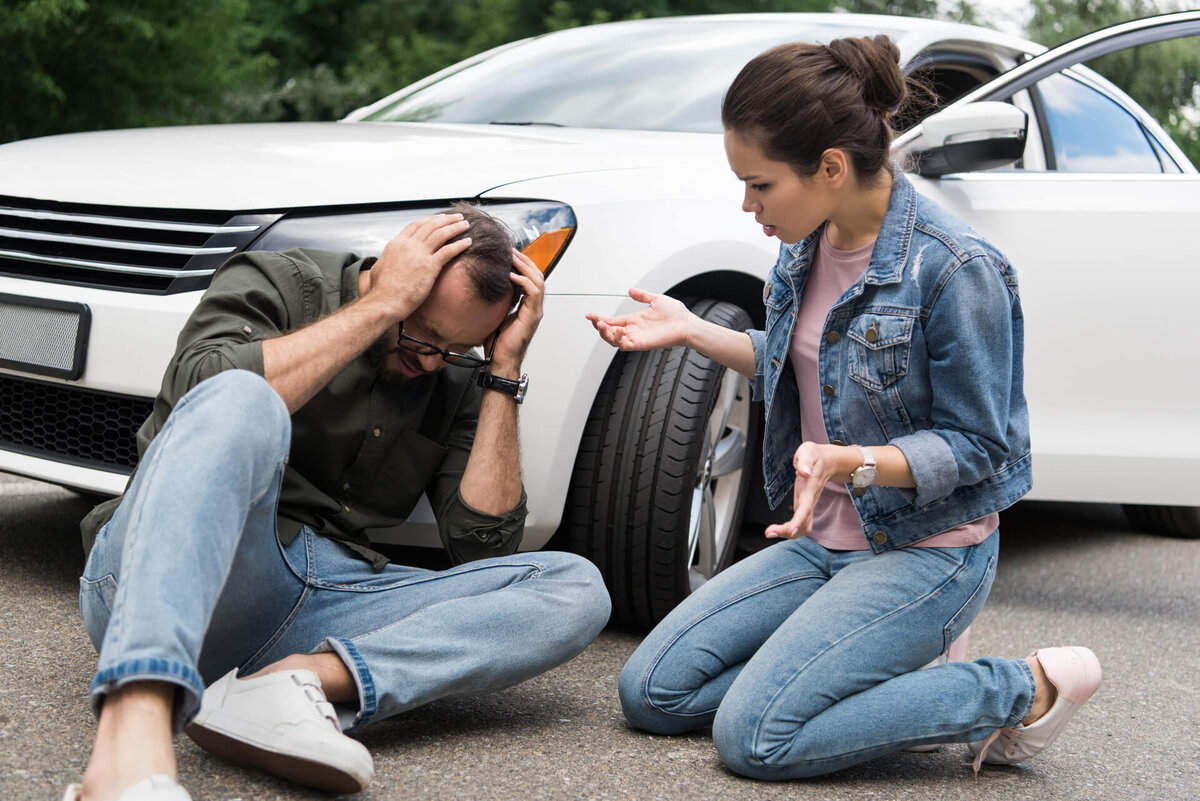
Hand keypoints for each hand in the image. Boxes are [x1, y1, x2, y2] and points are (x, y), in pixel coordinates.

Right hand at [365, 213, 471, 319]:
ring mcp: (419, 254)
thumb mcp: (379, 268)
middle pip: (431, 225)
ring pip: (441, 234)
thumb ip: (386, 260)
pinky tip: (468, 242)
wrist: (384, 302)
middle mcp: (408, 245)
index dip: (430, 220)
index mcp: (396, 244)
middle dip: (446, 219)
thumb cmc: (381, 291)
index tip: (440, 218)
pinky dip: (460, 244)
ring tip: (465, 224)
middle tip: (457, 217)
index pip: (416, 225)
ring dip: (455, 227)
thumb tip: (384, 260)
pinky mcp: (429, 266)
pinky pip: (448, 251)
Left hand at [489, 249, 544, 374]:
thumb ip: (496, 301)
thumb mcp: (495, 315)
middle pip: (537, 275)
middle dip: (525, 261)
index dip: (523, 264)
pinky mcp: (532, 316)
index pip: (531, 278)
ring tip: (512, 257)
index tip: (509, 254)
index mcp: (527, 306)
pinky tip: (511, 275)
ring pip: (538, 281)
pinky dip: (523, 281)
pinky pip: (533, 292)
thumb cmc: (497, 343)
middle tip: (511, 250)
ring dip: (525, 267)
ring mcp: (535, 311)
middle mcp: (534, 307)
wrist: (501, 361)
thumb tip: (484, 287)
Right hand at [585, 288, 691, 350]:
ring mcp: (637, 338)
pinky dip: (617, 339)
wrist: (686, 324)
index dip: (600, 318)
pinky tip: (615, 331)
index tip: (589, 315)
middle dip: (599, 327)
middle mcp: (633, 330)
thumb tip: (630, 290)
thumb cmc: (675, 314)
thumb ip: (642, 296)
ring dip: (605, 334)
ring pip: (614, 341)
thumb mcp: (656, 299)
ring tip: (602, 325)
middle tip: (593, 319)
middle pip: (609, 332)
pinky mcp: (642, 344)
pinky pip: (625, 345)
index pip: (612, 321)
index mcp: (634, 320)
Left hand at [764, 442, 846, 538]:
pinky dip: (787, 530)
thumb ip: (805, 461)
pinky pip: (798, 524)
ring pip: (802, 528)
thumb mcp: (808, 452)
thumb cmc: (814, 456)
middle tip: (768, 532)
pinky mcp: (803, 507)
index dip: (799, 520)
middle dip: (788, 532)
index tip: (789, 530)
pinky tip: (775, 529)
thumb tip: (804, 472)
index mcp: (811, 488)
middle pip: (804, 524)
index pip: (806, 508)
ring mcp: (808, 505)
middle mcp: (810, 500)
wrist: (827, 461)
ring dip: (787, 533)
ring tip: (770, 532)